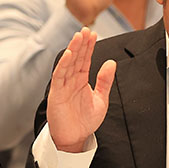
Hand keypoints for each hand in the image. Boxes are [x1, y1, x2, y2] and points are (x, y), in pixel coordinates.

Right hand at [46, 28, 114, 152]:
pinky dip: (63, 65)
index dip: (89, 47)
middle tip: (86, 29)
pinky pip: (59, 76)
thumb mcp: (101, 100)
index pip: (85, 59)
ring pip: (68, 64)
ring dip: (73, 49)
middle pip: (76, 58)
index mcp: (81, 80)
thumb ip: (105, 81)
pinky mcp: (56, 93)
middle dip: (81, 44)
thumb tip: (111, 62)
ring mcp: (63, 86)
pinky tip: (69, 54)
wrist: (74, 138)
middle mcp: (71, 80)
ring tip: (78, 37)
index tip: (93, 33)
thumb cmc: (85, 121)